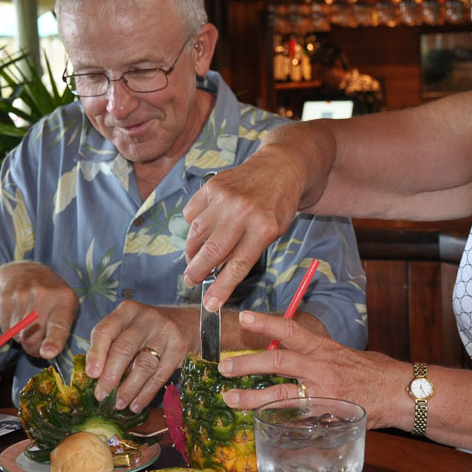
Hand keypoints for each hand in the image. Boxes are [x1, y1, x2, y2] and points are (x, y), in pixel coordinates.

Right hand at [0, 262, 78, 359]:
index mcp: (63, 299)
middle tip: (39, 346)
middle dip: (34, 348)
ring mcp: (20, 296)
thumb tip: (49, 353)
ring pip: (17, 336)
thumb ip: (62, 328)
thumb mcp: (66, 306)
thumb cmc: (52, 297)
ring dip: (22, 337)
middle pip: (31, 337)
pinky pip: (6, 330)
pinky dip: (12, 330)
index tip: (49, 353)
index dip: (54, 341)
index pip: (59, 324)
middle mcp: (42, 295)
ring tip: (29, 322)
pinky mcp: (3, 300)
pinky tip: (18, 316)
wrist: (25, 273)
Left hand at [85, 301, 195, 412]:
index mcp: (126, 311)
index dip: (96, 353)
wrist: (187, 322)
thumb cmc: (147, 329)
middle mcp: (146, 318)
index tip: (91, 374)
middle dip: (111, 375)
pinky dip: (146, 393)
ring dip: (129, 389)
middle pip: (125, 348)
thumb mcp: (127, 327)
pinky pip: (160, 374)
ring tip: (118, 404)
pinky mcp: (179, 347)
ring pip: (144, 364)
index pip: (106, 330)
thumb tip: (93, 377)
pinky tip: (136, 404)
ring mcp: (165, 331)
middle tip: (101, 396)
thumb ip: (110, 344)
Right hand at [182, 150, 304, 310]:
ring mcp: (225, 197)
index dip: (221, 288)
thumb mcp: (274, 231)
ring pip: (196, 234)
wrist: (281, 167)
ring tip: (194, 260)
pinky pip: (192, 213)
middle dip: (196, 272)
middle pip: (212, 251)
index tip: (210, 305)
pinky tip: (201, 230)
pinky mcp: (212, 186)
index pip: (237, 265)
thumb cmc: (278, 205)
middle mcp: (243, 212)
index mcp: (264, 228)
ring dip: (191, 252)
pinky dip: (192, 226)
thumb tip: (217, 272)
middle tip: (190, 281)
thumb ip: (247, 250)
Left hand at [217, 310, 403, 429]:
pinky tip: (261, 422)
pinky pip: (296, 418)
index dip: (265, 323)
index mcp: (325, 348)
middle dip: (246, 363)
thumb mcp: (346, 353)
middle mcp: (321, 368)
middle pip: (277, 362)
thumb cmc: (375, 371)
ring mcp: (323, 393)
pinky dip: (278, 420)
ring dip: (251, 397)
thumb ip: (319, 352)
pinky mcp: (326, 415)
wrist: (400, 393)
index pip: (290, 330)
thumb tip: (293, 349)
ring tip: (230, 397)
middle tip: (223, 366)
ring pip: (280, 394)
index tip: (244, 318)